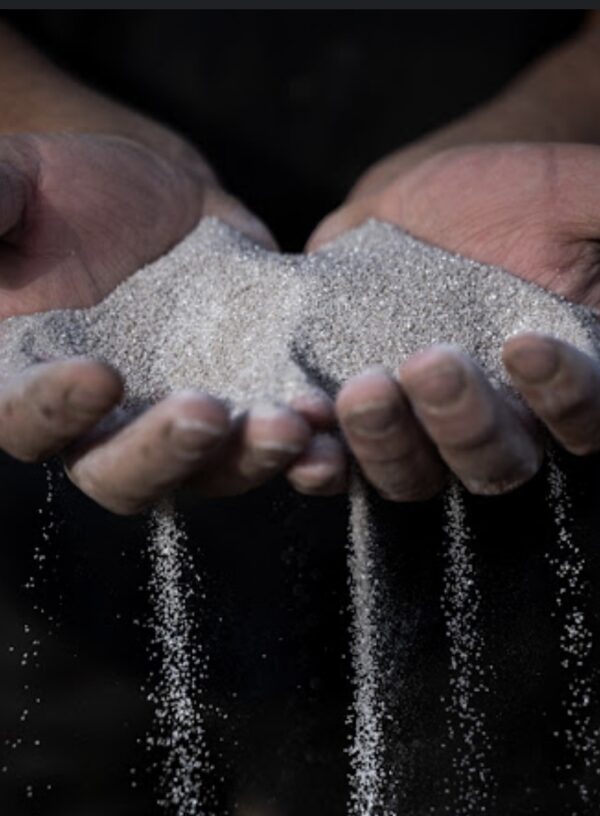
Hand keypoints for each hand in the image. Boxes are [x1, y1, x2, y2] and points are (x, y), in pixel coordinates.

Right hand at [0, 133, 344, 512]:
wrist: (154, 201)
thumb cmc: (65, 196)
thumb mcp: (15, 185)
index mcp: (30, 381)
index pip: (24, 419)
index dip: (54, 411)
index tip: (100, 372)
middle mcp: (104, 426)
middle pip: (121, 476)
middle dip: (164, 453)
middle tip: (208, 413)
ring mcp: (180, 424)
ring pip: (210, 473)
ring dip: (251, 458)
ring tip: (293, 423)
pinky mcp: (245, 406)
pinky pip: (275, 444)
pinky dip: (307, 446)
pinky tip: (330, 424)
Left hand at [307, 142, 599, 499]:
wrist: (417, 203)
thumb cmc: (507, 196)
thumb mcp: (575, 198)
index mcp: (558, 384)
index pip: (581, 420)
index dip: (565, 396)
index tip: (529, 341)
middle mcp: (495, 422)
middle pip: (494, 464)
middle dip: (466, 423)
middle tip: (434, 364)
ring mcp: (418, 430)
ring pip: (412, 475)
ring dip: (385, 446)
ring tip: (361, 394)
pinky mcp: (352, 422)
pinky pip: (338, 462)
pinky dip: (317, 456)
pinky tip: (300, 431)